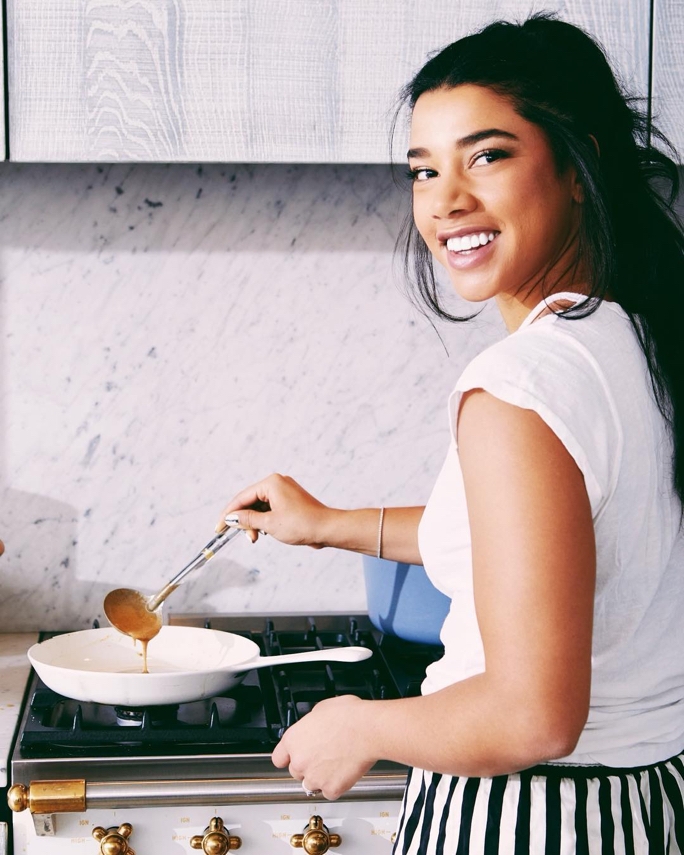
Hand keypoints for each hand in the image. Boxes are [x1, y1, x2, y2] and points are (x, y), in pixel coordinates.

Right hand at [216, 473, 333, 546]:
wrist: (327, 529)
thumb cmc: (301, 524)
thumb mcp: (269, 524)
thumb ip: (247, 519)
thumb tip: (231, 517)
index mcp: (271, 483)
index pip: (242, 497)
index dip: (228, 513)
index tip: (219, 527)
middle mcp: (277, 483)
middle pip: (250, 502)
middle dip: (244, 520)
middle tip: (243, 536)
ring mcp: (284, 492)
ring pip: (259, 507)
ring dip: (254, 523)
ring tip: (255, 538)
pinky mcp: (290, 501)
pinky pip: (270, 509)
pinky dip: (264, 521)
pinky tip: (264, 533)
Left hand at [271, 696, 376, 799]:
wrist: (367, 730)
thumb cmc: (348, 716)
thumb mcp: (321, 708)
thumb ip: (311, 723)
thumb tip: (314, 726)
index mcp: (293, 739)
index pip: (279, 758)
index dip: (287, 758)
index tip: (292, 758)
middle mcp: (300, 760)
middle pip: (296, 772)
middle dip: (308, 766)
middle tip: (323, 757)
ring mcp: (314, 777)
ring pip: (311, 785)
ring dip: (320, 778)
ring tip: (335, 764)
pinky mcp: (331, 789)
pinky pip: (329, 792)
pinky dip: (336, 786)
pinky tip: (344, 772)